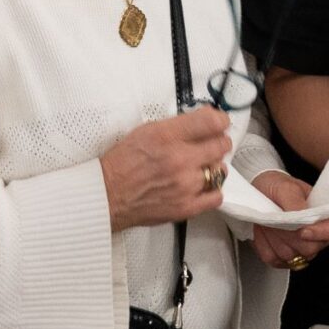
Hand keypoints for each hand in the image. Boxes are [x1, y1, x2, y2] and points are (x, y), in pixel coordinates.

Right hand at [99, 107, 231, 231]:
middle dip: (218, 142)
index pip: (212, 122)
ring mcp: (185, 185)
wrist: (107, 195)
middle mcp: (179, 159)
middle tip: (211, 144)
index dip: (220, 121)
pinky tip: (202, 186)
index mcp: (167, 136)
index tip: (219, 123)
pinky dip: (212, 190)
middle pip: (221, 145)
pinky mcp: (186, 207)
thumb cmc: (123, 163)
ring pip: (220, 170)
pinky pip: (216, 196)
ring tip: (200, 167)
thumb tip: (201, 122)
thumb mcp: (145, 131)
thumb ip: (176, 127)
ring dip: (213, 166)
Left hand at [248, 171, 328, 269]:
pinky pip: (274, 259)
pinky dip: (264, 245)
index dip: (321, 233)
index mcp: (325, 214)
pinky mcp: (283, 257)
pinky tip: (263, 231)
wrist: (258, 192)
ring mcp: (301, 248)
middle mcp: (317, 235)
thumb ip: (296, 203)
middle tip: (276, 217)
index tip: (302, 230)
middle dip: (288, 234)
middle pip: (310, 248)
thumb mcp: (286, 187)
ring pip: (290, 256)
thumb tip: (302, 217)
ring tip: (268, 220)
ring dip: (274, 238)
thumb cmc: (276, 186)